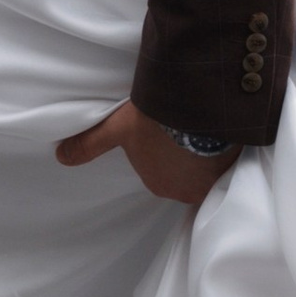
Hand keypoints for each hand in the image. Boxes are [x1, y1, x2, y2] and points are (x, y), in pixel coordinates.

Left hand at [56, 102, 233, 207]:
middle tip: (183, 131)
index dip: (159, 152)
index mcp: (159, 184)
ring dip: (206, 155)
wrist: (197, 106)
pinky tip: (223, 134)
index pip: (158, 173)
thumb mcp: (117, 128)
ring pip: (206, 170)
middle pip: (183, 175)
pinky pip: (229, 163)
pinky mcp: (234, 167)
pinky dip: (226, 152)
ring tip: (204, 130)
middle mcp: (185, 191)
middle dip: (184, 157)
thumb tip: (61, 157)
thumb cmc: (155, 120)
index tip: (163, 135)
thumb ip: (90, 143)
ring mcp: (212, 180)